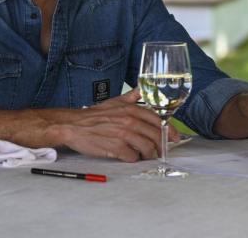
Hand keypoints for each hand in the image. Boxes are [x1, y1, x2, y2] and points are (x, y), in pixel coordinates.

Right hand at [53, 89, 176, 161]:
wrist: (73, 125)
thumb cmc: (94, 116)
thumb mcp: (115, 101)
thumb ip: (131, 96)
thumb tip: (141, 89)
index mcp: (132, 109)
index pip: (158, 120)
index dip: (169, 130)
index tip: (174, 138)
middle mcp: (130, 121)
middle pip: (155, 135)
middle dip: (162, 145)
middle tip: (162, 152)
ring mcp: (123, 134)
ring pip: (147, 147)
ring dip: (150, 155)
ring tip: (147, 157)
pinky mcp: (115, 147)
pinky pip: (133, 157)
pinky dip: (135, 160)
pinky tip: (132, 158)